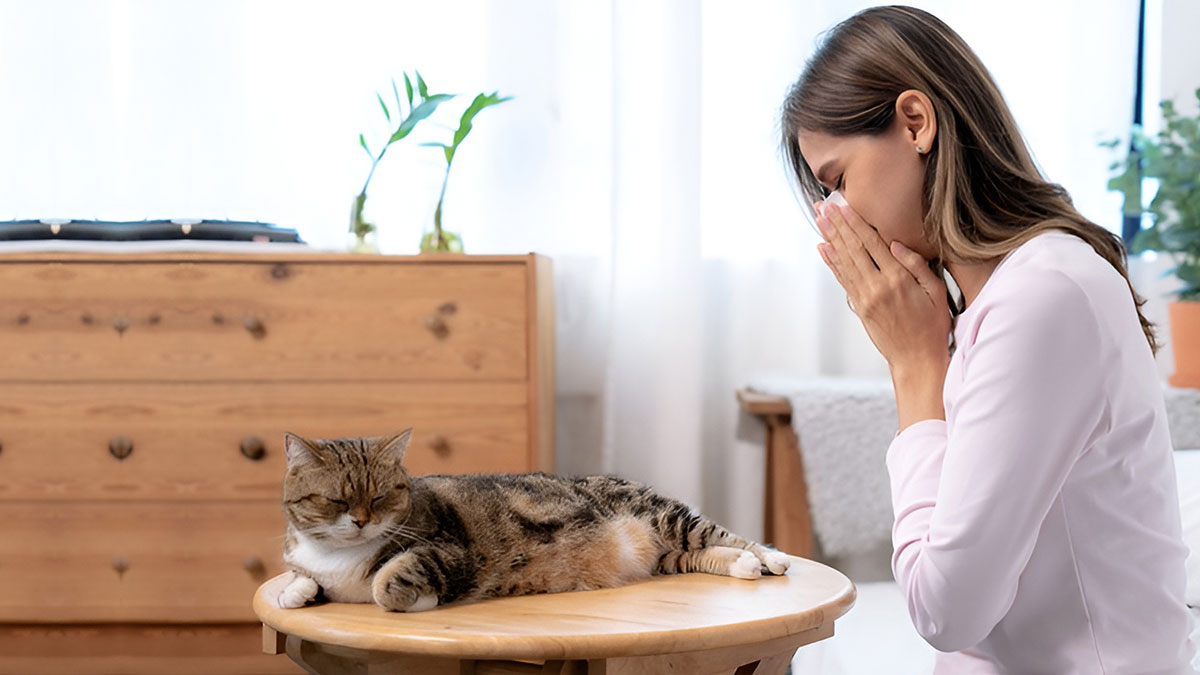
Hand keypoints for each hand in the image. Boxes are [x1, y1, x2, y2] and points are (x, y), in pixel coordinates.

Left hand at [814, 200, 951, 374]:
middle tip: (823, 206)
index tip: (843, 205)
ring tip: (819, 219)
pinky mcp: (859, 307)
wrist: (917, 359)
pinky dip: (831, 262)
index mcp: (899, 279)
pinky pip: (842, 279)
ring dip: (830, 238)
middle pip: (853, 248)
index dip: (856, 222)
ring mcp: (865, 298)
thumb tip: (896, 244)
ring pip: (844, 261)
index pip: (872, 243)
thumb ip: (917, 265)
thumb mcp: (937, 292)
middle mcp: (878, 286)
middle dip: (837, 225)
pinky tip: (823, 248)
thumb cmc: (932, 326)